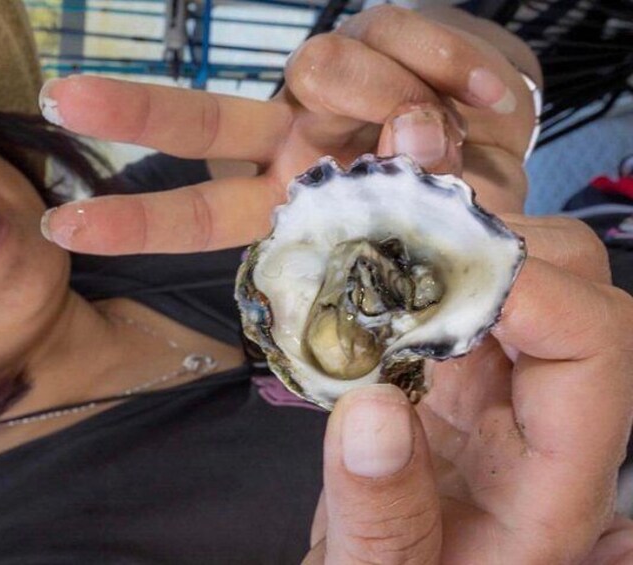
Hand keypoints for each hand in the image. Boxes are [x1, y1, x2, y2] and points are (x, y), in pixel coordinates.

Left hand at [39, 7, 537, 254]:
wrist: (505, 123)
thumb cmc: (460, 192)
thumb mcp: (441, 218)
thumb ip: (417, 194)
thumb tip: (412, 131)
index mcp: (288, 198)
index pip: (203, 212)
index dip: (136, 223)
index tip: (62, 226)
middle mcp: (288, 136)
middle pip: (202, 119)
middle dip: (134, 111)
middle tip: (60, 97)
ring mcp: (325, 83)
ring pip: (323, 66)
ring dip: (400, 98)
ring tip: (460, 131)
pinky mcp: (375, 29)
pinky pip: (405, 33)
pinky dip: (455, 65)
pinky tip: (487, 95)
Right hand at [302, 214, 632, 563]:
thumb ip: (381, 519)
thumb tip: (372, 412)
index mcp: (557, 486)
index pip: (597, 353)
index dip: (533, 294)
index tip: (430, 282)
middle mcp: (549, 424)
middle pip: (582, 295)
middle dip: (499, 253)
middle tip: (397, 248)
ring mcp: (505, 391)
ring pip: (534, 278)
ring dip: (462, 248)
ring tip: (380, 250)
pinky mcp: (459, 373)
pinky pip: (470, 294)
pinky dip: (429, 263)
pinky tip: (374, 265)